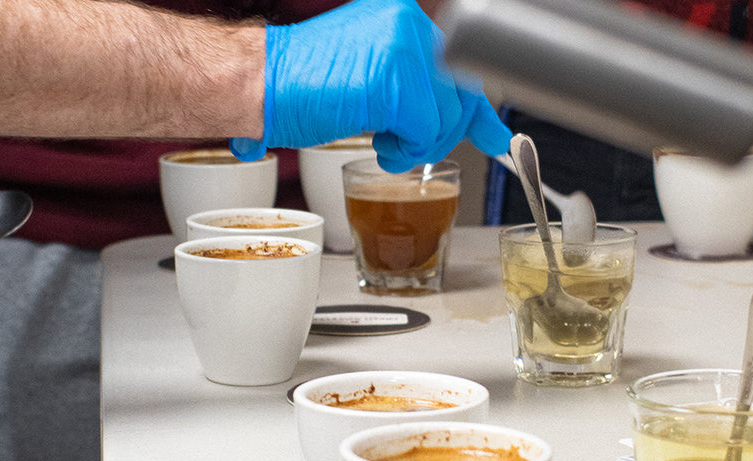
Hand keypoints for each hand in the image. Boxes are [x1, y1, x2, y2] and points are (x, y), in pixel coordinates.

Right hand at [229, 0, 511, 172]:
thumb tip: (483, 128)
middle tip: (401, 144)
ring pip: (446, 118)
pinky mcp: (393, 80)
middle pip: (461, 96)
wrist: (258, 83)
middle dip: (439, 134)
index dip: (478, 109)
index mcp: (404, 18)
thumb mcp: (375, 80)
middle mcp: (410, 23)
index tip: (494, 136)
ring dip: (418, 145)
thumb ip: (424, 95)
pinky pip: (425, 132)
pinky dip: (405, 151)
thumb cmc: (303, 84)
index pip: (462, 65)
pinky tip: (379, 143)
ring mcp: (403, 48)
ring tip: (382, 140)